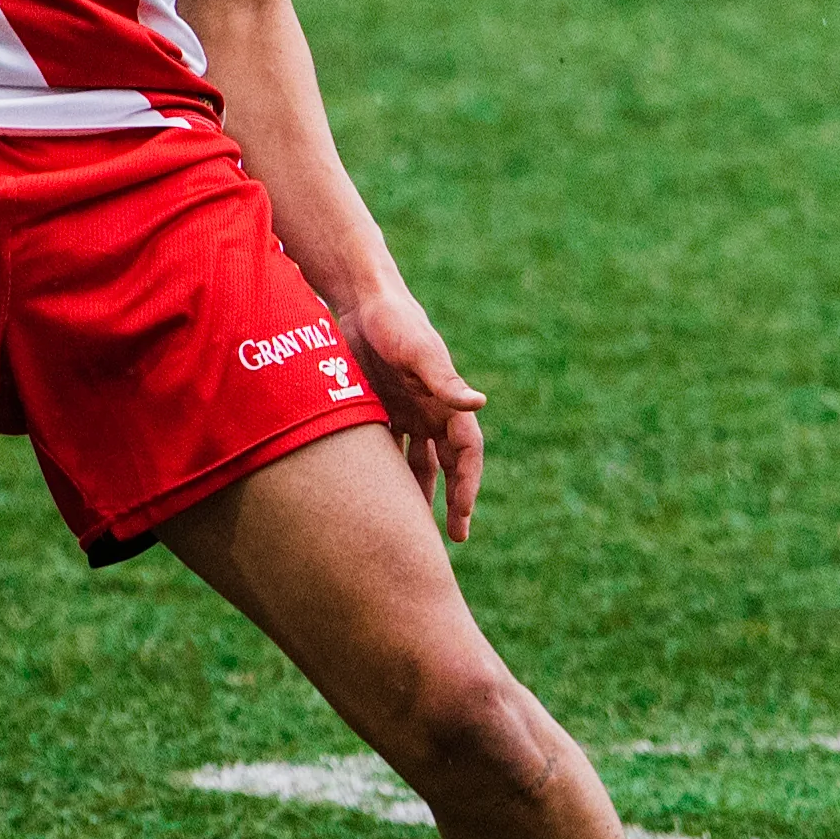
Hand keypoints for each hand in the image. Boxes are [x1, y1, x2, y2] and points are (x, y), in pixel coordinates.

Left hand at [340, 281, 486, 540]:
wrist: (360, 300)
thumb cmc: (393, 321)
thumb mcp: (418, 350)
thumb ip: (444, 379)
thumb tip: (479, 404)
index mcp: (448, 400)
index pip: (468, 452)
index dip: (468, 486)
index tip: (463, 518)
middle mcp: (432, 410)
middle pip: (449, 465)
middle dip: (454, 501)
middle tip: (454, 538)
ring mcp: (407, 412)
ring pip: (418, 464)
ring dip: (419, 494)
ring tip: (413, 531)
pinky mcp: (381, 409)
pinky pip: (386, 451)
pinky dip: (384, 476)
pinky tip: (374, 502)